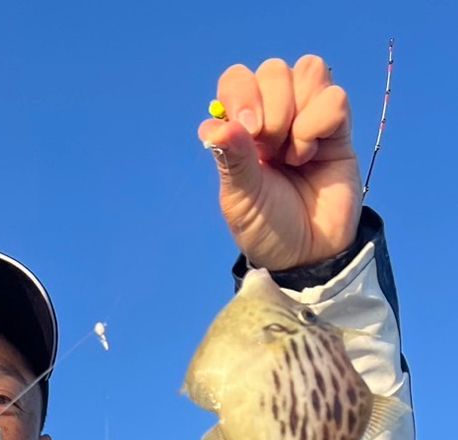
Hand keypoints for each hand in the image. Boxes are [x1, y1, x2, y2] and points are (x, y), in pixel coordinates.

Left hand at [199, 54, 361, 270]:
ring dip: (297, 112)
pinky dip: (320, 124)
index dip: (241, 94)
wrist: (306, 256)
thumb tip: (215, 125)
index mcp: (241, 129)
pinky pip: (335, 97)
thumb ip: (232, 160)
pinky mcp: (337, 129)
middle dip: (271, 106)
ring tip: (292, 155)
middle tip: (270, 148)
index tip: (247, 131)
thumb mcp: (240, 200)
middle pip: (272, 70)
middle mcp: (274, 116)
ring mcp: (307, 118)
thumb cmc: (267, 229)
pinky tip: (312, 156)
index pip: (237, 79)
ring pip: (307, 70)